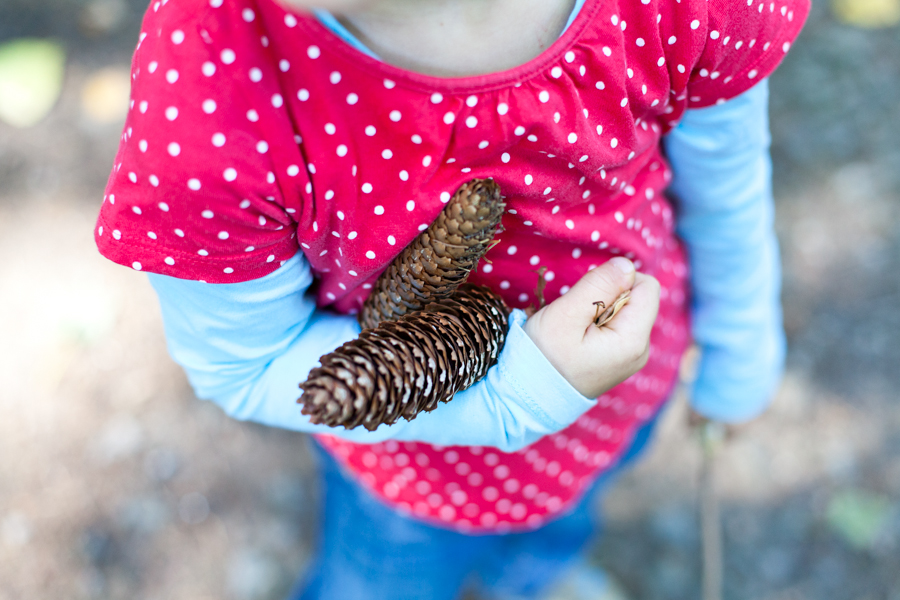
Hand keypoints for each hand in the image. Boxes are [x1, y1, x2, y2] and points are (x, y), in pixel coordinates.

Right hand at [523, 257, 660, 398]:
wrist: (530, 396)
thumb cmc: (544, 356)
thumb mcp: (566, 314)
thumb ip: (598, 285)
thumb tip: (627, 264)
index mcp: (634, 340)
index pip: (647, 286)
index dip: (617, 281)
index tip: (588, 298)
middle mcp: (641, 350)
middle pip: (638, 298)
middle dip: (608, 295)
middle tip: (578, 315)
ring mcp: (632, 356)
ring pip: (626, 310)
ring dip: (601, 309)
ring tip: (577, 328)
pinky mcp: (620, 359)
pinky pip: (618, 326)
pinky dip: (599, 323)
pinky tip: (580, 338)